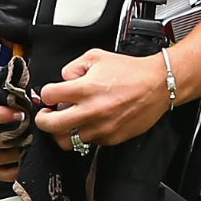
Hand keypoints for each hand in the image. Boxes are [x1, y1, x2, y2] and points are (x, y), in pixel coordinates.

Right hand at [0, 65, 26, 181]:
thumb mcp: (3, 88)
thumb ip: (16, 94)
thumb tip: (36, 103)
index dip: (2, 115)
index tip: (22, 116)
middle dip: (7, 140)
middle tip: (26, 137)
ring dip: (9, 156)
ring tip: (26, 150)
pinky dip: (7, 172)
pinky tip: (20, 165)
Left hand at [35, 18, 200, 150]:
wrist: (158, 85)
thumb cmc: (130, 71)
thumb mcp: (97, 57)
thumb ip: (74, 67)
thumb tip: (63, 80)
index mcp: (85, 89)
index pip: (49, 95)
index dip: (46, 94)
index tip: (50, 95)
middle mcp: (91, 111)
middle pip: (50, 125)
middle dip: (42, 120)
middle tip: (45, 116)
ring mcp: (101, 128)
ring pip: (66, 141)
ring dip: (62, 132)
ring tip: (65, 124)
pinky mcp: (111, 138)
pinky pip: (88, 143)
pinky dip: (84, 135)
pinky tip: (89, 124)